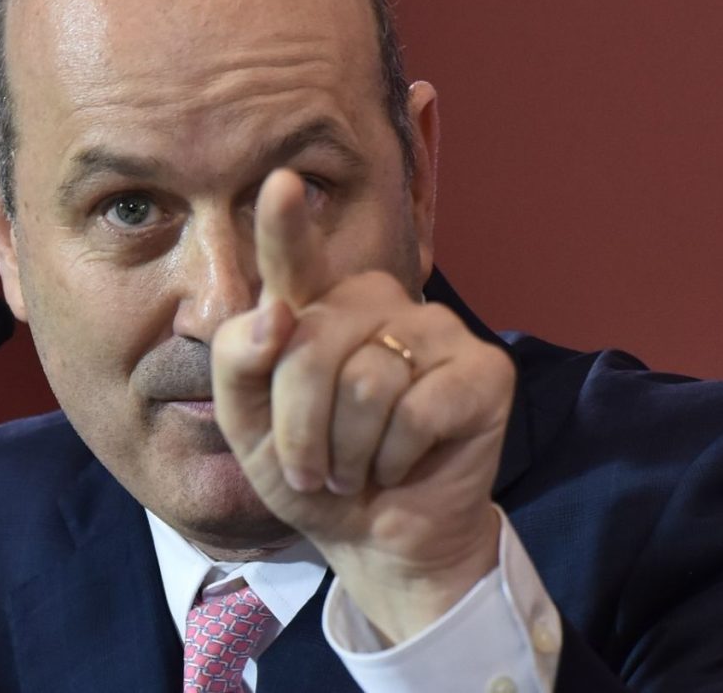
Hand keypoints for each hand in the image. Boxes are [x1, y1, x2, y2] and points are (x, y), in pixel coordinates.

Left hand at [211, 169, 514, 643]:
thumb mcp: (248, 427)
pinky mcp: (483, 369)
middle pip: (310, 347)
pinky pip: (416, 411)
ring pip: (364, 384)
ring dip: (348, 452)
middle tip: (316, 470)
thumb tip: (274, 315)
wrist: (379, 539)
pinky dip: (395, 458)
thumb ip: (238, 364)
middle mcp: (376, 303)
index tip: (281, 183)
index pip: (294, 261)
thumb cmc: (314, 476)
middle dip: (300, 428)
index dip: (286, 226)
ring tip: (358, 469)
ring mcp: (434, 329)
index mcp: (315, 308)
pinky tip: (402, 464)